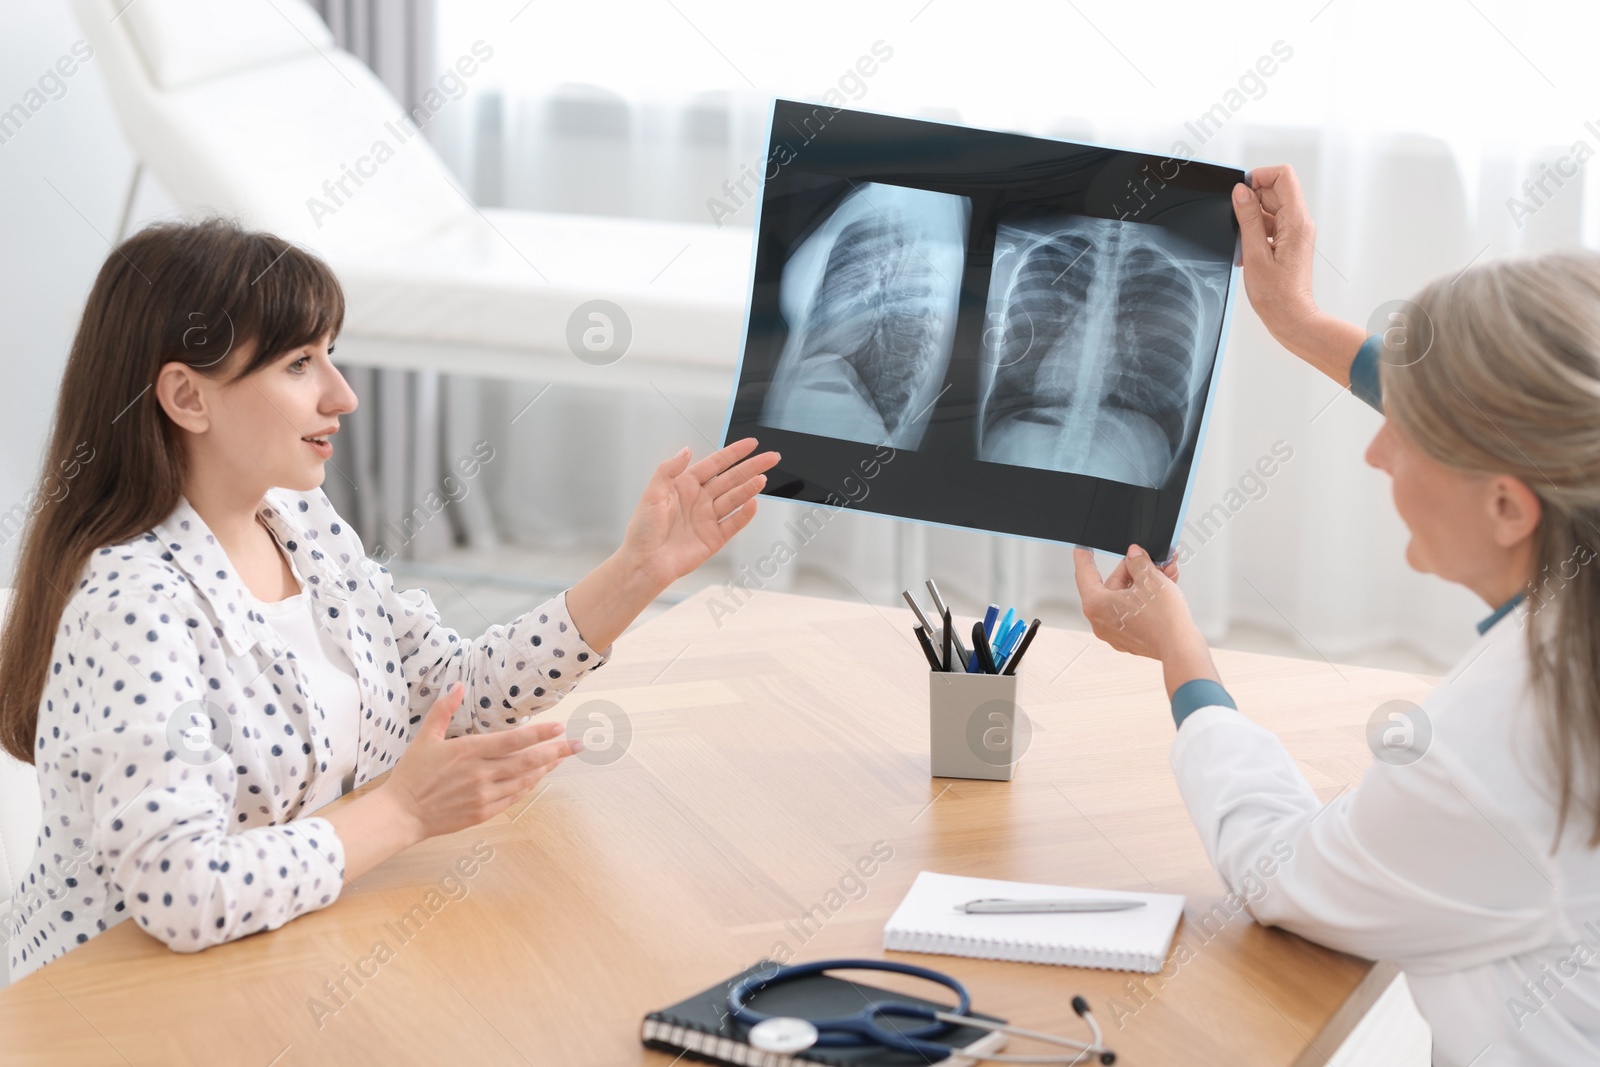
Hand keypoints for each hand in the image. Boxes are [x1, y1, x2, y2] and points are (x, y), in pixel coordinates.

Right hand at [383, 683, 579, 840]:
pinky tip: (538, 777)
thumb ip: (443, 709)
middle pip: (528, 761)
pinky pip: (514, 797)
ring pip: (525, 780)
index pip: (513, 741)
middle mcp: (481, 774)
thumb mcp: (425, 737)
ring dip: (546, 768)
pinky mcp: (483, 812)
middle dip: (556, 752)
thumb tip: (459, 685)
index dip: (539, 734)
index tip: (559, 726)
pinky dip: (529, 786)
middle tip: (578, 744)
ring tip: (562, 757)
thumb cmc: (413, 774)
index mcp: (469, 752)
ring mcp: (484, 795)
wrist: (402, 814)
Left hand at [619, 437, 781, 587]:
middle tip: (771, 457)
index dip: (733, 453)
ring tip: (763, 478)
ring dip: (749, 488)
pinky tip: (753, 504)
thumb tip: (686, 450)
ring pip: (734, 499)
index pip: (714, 464)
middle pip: (730, 479)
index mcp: (684, 485)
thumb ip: (669, 470)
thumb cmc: (643, 530)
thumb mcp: (652, 493)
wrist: (645, 562)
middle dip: (751, 467)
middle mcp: (699, 500)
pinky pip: (733, 523)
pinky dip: (744, 515)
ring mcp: (708, 518)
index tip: (751, 444)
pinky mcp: (714, 538)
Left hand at [1072, 544, 1192, 660]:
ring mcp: (1115, 632)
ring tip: (1166, 571)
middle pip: (1113, 584)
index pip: (1085, 573)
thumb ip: (1138, 562)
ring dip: (1146, 582)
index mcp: (1096, 604)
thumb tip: (1134, 555)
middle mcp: (1101, 621)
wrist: (1181, 648)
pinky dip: (1147, 598)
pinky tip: (1165, 587)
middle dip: (1134, 569)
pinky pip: (1134, 611)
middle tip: (1151, 559)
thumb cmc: (1163, 619)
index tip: (1083, 547)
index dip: (1085, 556)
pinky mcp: (1131, 638)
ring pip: (1127, 597)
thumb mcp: (1150, 578)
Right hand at [1232, 164, 1322, 345]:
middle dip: (1252, 200)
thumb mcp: (1254, 254)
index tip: (1241, 192)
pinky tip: (1247, 251)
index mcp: (1296, 221)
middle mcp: (1300, 223)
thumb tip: (1241, 192)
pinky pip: (1271, 224)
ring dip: (1252, 219)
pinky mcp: (1290, 242)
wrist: (1291, 317)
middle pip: (1275, 190)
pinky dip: (1255, 232)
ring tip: (1244, 244)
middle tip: (1238, 223)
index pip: (1283, 176)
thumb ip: (1248, 219)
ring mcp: (1296, 232)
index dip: (1260, 177)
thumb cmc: (1276, 295)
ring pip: (1271, 207)